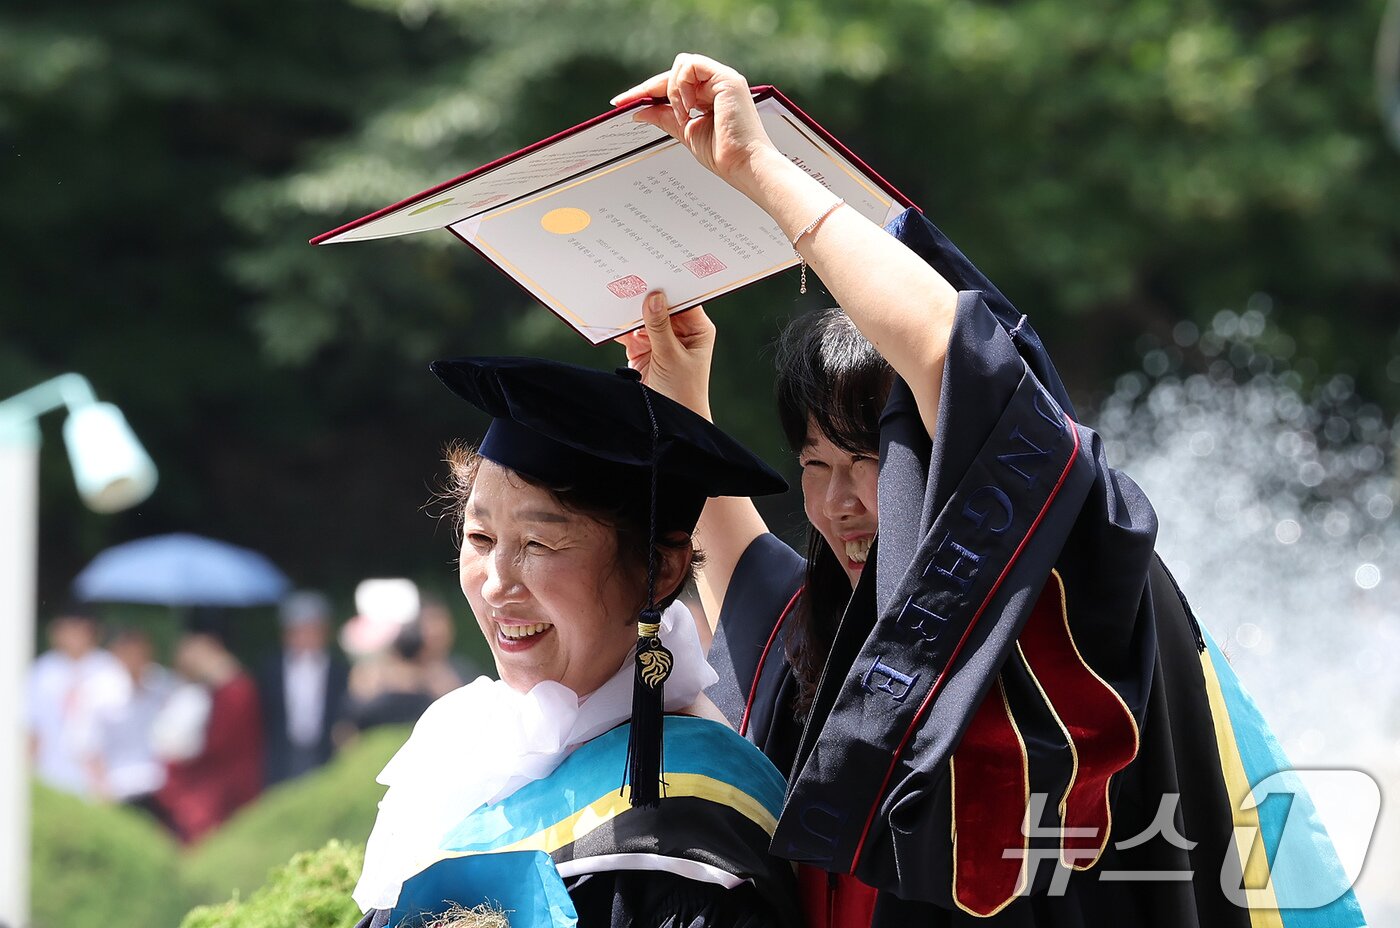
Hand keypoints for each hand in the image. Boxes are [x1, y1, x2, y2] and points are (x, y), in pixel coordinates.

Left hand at [610, 53, 776, 188]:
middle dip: (648, 87)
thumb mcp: (685, 132)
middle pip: (675, 72)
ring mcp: (723, 79)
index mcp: (709, 95)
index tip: (624, 101)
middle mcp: (717, 84)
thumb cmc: (725, 155)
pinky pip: (691, 66)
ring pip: (682, 64)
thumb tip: (640, 111)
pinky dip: (682, 86)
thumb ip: (664, 118)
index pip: (673, 85)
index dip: (647, 92)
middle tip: (627, 101)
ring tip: (682, 116)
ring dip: (672, 91)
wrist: (744, 166)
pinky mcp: (727, 79)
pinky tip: (687, 108)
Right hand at [616, 291, 715, 418]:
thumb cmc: (683, 392)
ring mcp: (659, 339)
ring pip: (643, 317)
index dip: (670, 286)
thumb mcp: (671, 356)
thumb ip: (660, 326)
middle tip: (630, 280)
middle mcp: (680, 331)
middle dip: (645, 296)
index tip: (654, 274)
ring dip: (630, 310)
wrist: (669, 422)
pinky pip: (628, 332)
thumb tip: (653, 297)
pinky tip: (608, 319)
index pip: (684, 299)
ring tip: (615, 295)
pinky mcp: (642, 349)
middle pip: (661, 305)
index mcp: (697, 328)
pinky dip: (619, 328)